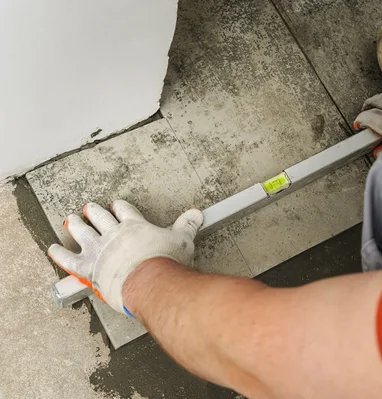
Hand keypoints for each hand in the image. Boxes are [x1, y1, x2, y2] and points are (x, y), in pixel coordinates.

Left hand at [48, 200, 203, 314]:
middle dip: (94, 211)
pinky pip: (67, 258)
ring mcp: (98, 249)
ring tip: (71, 220)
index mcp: (134, 226)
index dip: (119, 207)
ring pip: (82, 231)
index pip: (123, 210)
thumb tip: (197, 214)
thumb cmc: (166, 263)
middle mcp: (113, 234)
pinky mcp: (87, 267)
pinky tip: (53, 248)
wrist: (151, 281)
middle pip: (99, 216)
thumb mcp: (183, 240)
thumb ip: (188, 225)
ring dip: (75, 225)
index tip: (116, 206)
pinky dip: (59, 252)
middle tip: (90, 208)